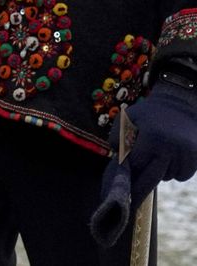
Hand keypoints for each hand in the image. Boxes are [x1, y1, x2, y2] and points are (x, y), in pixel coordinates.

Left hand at [91, 81, 196, 246]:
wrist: (182, 106)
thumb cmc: (150, 113)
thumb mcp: (128, 119)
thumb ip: (118, 138)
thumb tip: (118, 161)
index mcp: (152, 138)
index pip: (135, 165)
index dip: (126, 174)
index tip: (118, 186)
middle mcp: (170, 149)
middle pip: (150, 179)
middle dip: (138, 191)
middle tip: (129, 201)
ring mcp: (185, 156)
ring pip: (166, 177)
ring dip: (158, 173)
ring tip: (156, 155)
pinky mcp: (195, 160)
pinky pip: (180, 176)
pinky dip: (173, 171)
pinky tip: (170, 157)